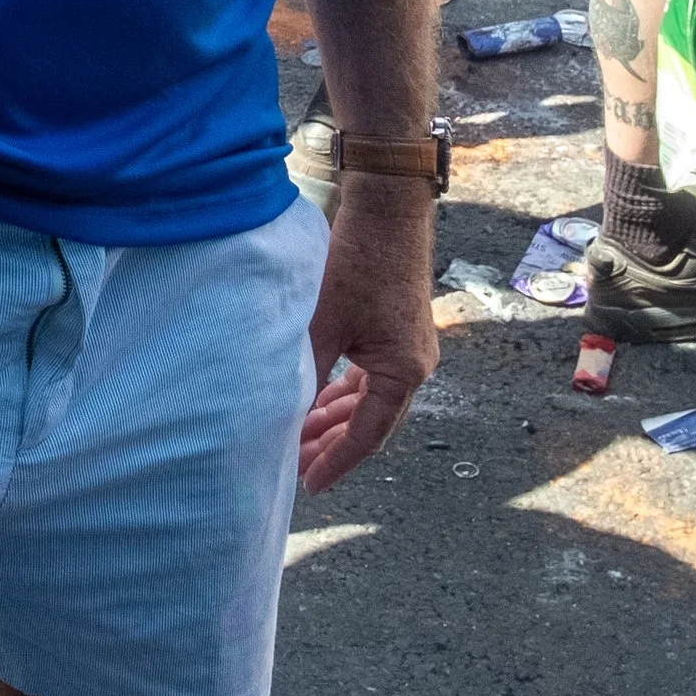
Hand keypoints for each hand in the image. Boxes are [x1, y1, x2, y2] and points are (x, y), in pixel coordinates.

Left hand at [298, 187, 437, 492]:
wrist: (387, 210)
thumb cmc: (358, 262)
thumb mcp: (322, 324)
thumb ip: (305, 374)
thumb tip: (282, 416)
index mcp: (403, 372)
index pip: (367, 435)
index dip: (335, 462)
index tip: (308, 485)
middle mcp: (414, 366)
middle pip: (369, 423)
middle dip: (330, 445)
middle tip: (292, 465)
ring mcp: (407, 348)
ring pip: (368, 401)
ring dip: (334, 419)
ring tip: (296, 438)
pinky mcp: (396, 331)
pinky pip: (369, 377)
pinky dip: (341, 392)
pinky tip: (315, 402)